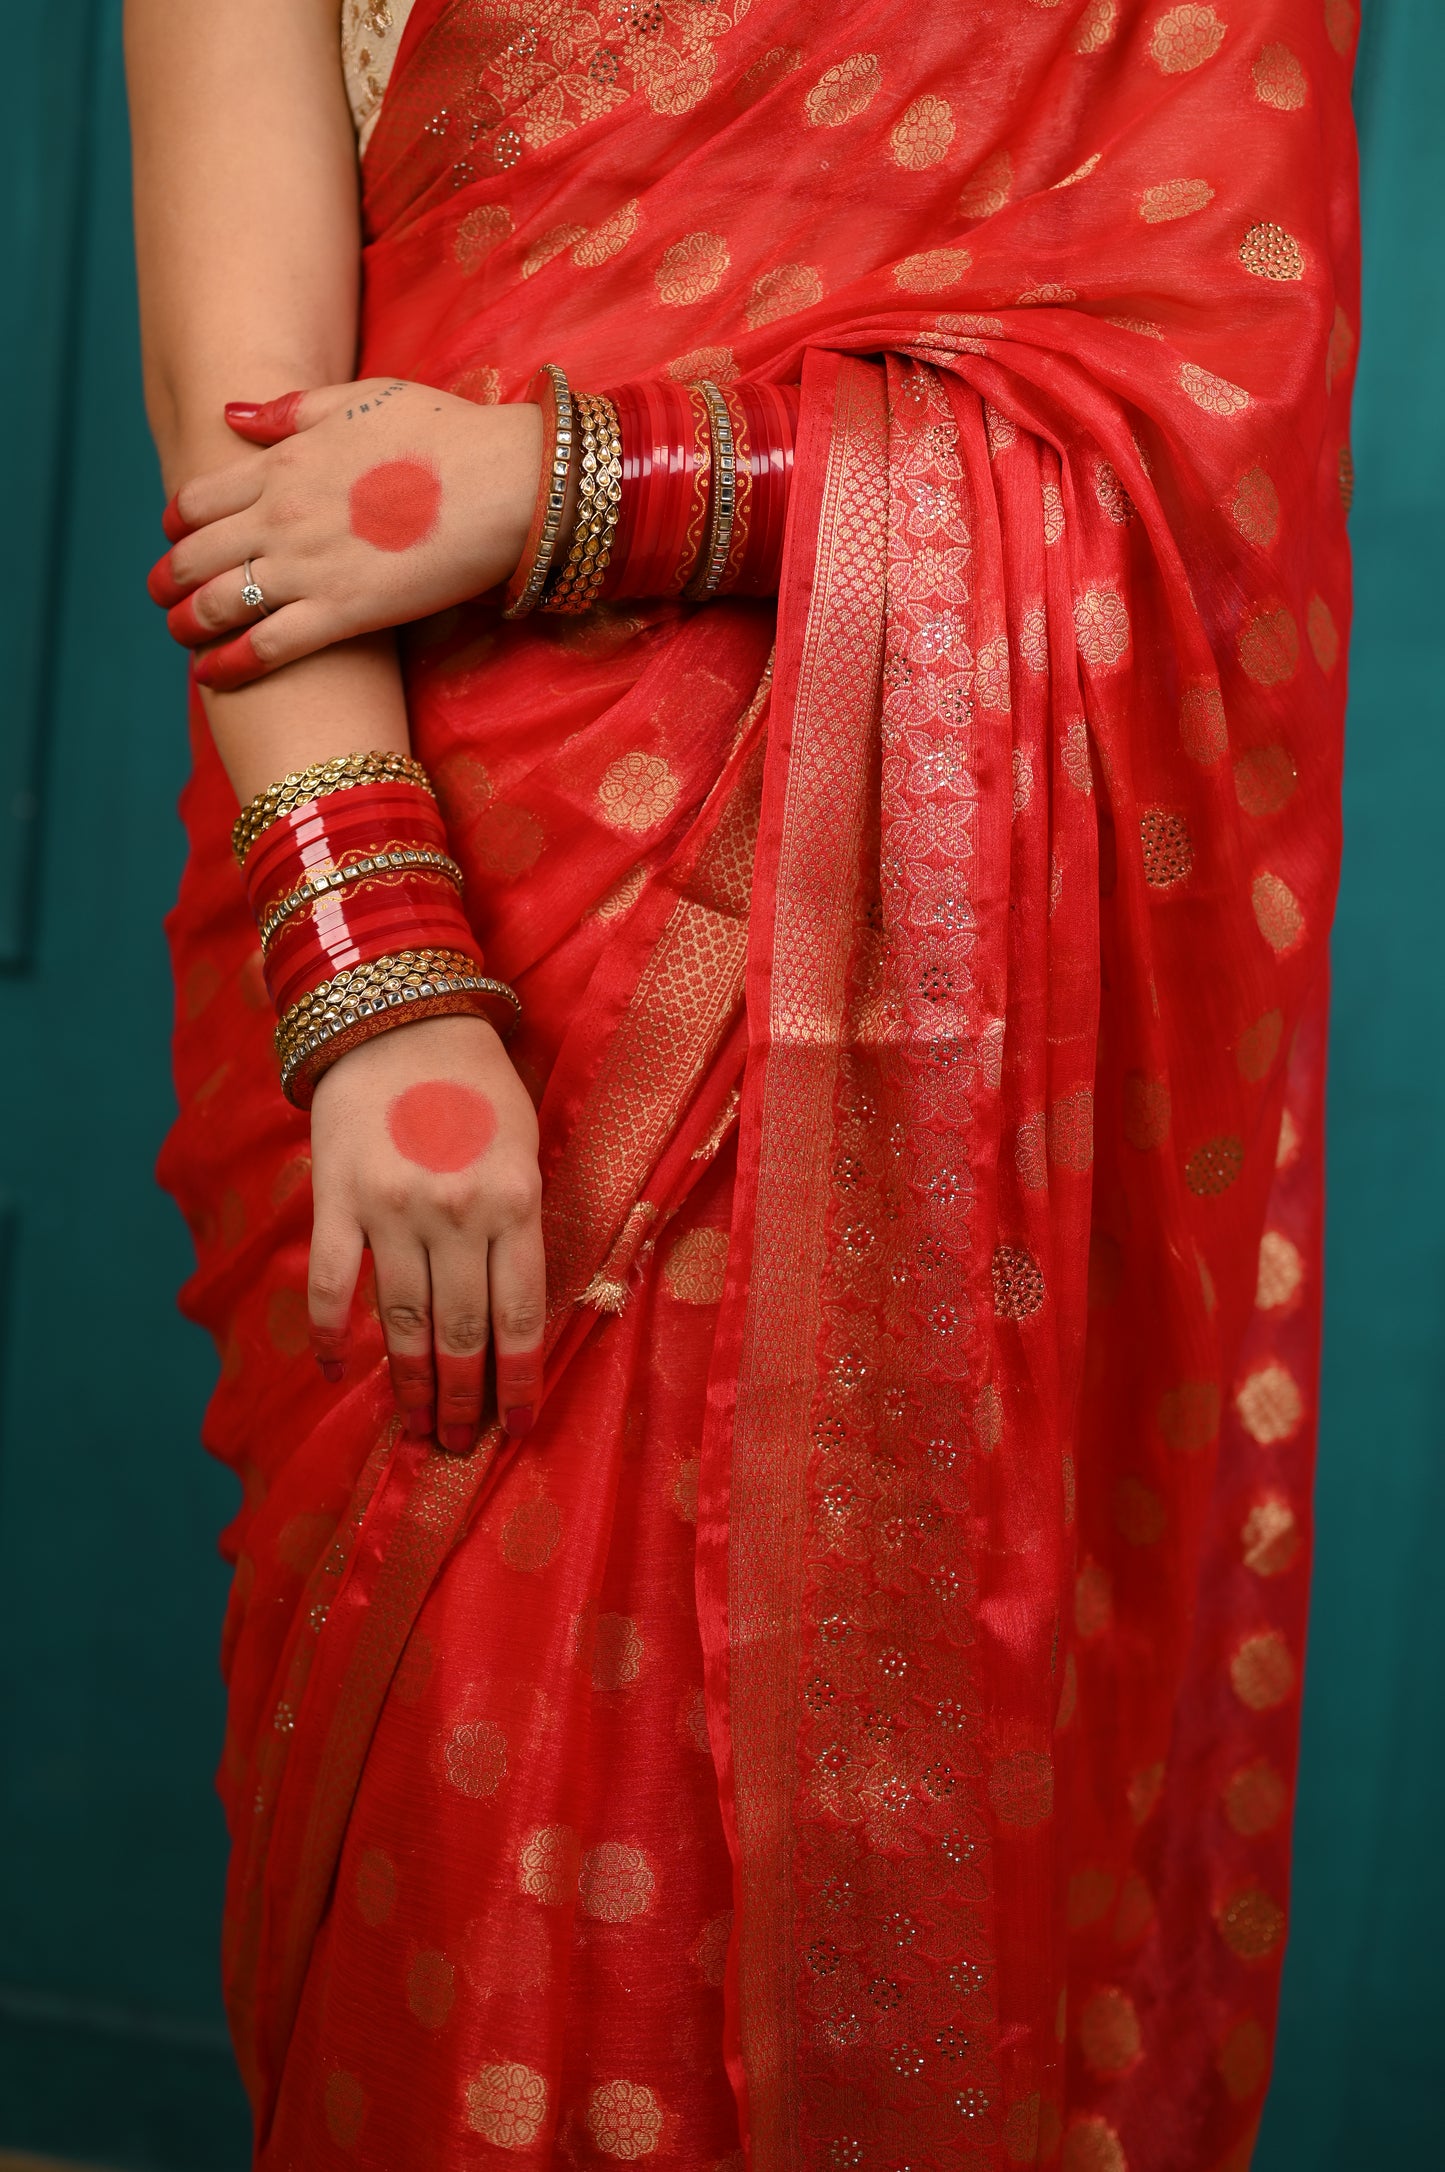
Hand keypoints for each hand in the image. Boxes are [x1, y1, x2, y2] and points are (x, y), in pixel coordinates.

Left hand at [147, 378, 542, 688]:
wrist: (507, 483)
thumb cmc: (446, 434)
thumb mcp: (361, 399)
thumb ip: (291, 410)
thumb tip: (232, 415)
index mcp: (284, 462)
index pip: (199, 497)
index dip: (178, 520)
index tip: (175, 536)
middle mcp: (281, 515)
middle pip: (196, 553)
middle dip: (169, 578)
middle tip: (164, 595)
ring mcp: (308, 567)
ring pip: (219, 602)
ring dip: (188, 623)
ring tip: (180, 636)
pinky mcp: (343, 613)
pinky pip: (267, 646)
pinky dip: (230, 664)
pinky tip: (212, 676)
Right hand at [307, 1012, 544, 1451]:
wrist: (397, 1016)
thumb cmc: (476, 1081)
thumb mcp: (526, 1144)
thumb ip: (524, 1219)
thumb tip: (521, 1306)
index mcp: (513, 1201)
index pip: (521, 1314)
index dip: (520, 1380)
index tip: (516, 1427)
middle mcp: (455, 1213)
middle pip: (462, 1331)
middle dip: (464, 1398)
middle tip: (458, 1442)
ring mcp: (392, 1210)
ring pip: (404, 1322)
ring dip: (410, 1384)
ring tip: (415, 1426)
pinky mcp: (337, 1200)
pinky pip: (334, 1286)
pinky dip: (331, 1336)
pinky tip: (335, 1372)